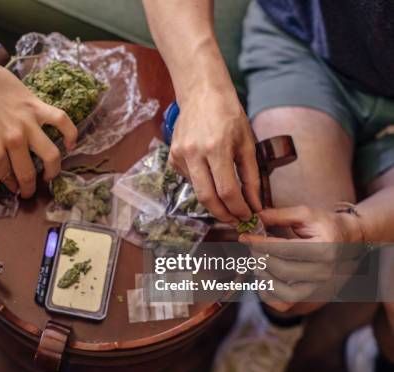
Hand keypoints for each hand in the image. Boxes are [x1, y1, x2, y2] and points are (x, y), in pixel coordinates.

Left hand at [0, 58, 77, 197]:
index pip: (6, 178)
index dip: (10, 185)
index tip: (13, 188)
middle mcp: (13, 141)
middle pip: (28, 173)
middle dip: (29, 186)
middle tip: (29, 190)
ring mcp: (27, 123)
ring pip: (51, 154)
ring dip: (53, 170)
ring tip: (49, 176)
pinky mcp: (36, 106)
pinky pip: (61, 121)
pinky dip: (70, 134)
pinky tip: (70, 144)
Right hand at [168, 89, 260, 222]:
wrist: (202, 94)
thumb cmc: (229, 115)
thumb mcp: (247, 143)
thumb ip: (251, 176)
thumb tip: (255, 203)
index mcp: (217, 147)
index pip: (227, 190)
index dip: (239, 208)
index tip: (248, 216)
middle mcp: (194, 153)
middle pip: (207, 198)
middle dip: (223, 214)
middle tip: (236, 220)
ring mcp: (180, 155)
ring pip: (197, 191)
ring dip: (214, 201)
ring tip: (227, 201)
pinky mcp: (173, 156)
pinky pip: (189, 180)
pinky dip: (202, 184)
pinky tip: (210, 175)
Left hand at [240, 206, 363, 310]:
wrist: (346, 240)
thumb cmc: (323, 225)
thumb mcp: (304, 213)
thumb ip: (278, 215)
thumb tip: (254, 219)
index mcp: (324, 248)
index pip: (285, 249)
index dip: (260, 243)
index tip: (245, 237)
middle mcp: (323, 271)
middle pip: (281, 270)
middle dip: (260, 257)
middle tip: (251, 246)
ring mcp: (317, 286)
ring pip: (283, 292)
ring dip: (263, 276)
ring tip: (257, 260)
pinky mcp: (309, 294)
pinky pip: (283, 304)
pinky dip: (268, 294)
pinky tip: (262, 277)